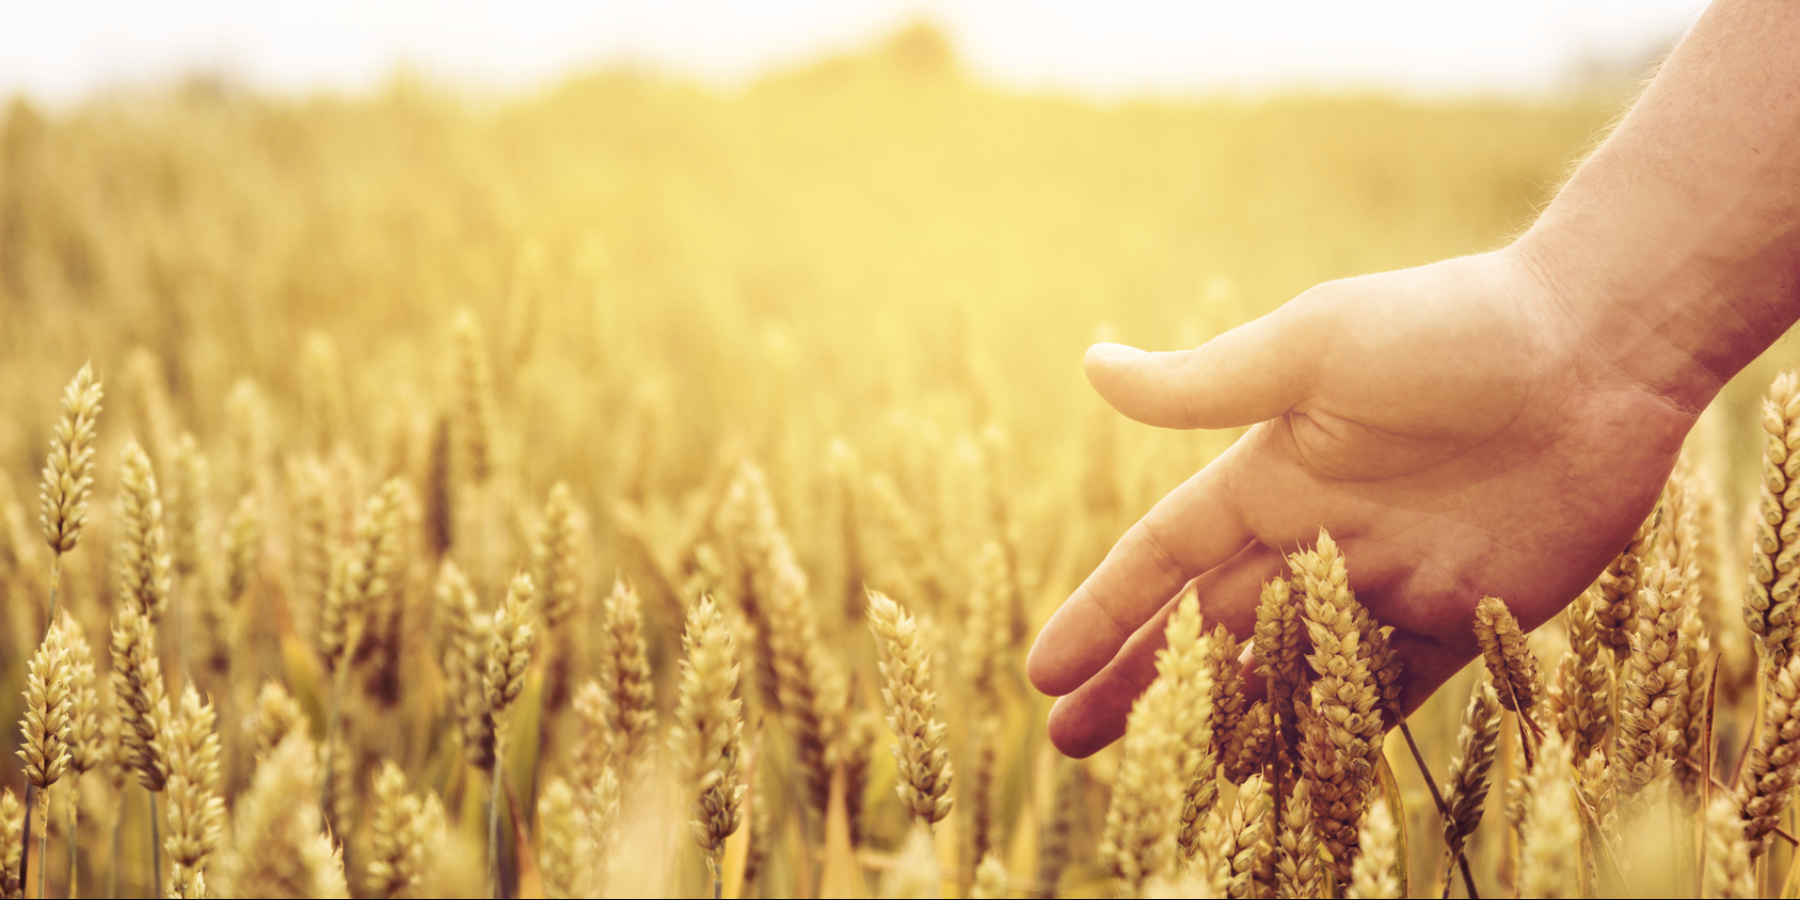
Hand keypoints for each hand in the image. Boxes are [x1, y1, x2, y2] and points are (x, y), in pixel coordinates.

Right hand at [1027, 246, 1698, 756]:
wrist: (1598, 351)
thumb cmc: (1447, 330)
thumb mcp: (1312, 349)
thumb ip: (1203, 385)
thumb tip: (1091, 365)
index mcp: (1270, 473)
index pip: (1162, 556)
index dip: (1101, 612)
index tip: (1041, 668)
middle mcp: (1318, 532)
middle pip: (1209, 625)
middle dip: (1140, 683)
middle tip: (1071, 742)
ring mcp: (1388, 578)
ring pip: (1289, 667)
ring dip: (1228, 716)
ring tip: (1174, 774)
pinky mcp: (1466, 614)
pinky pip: (1391, 688)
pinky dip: (1340, 731)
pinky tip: (1295, 773)